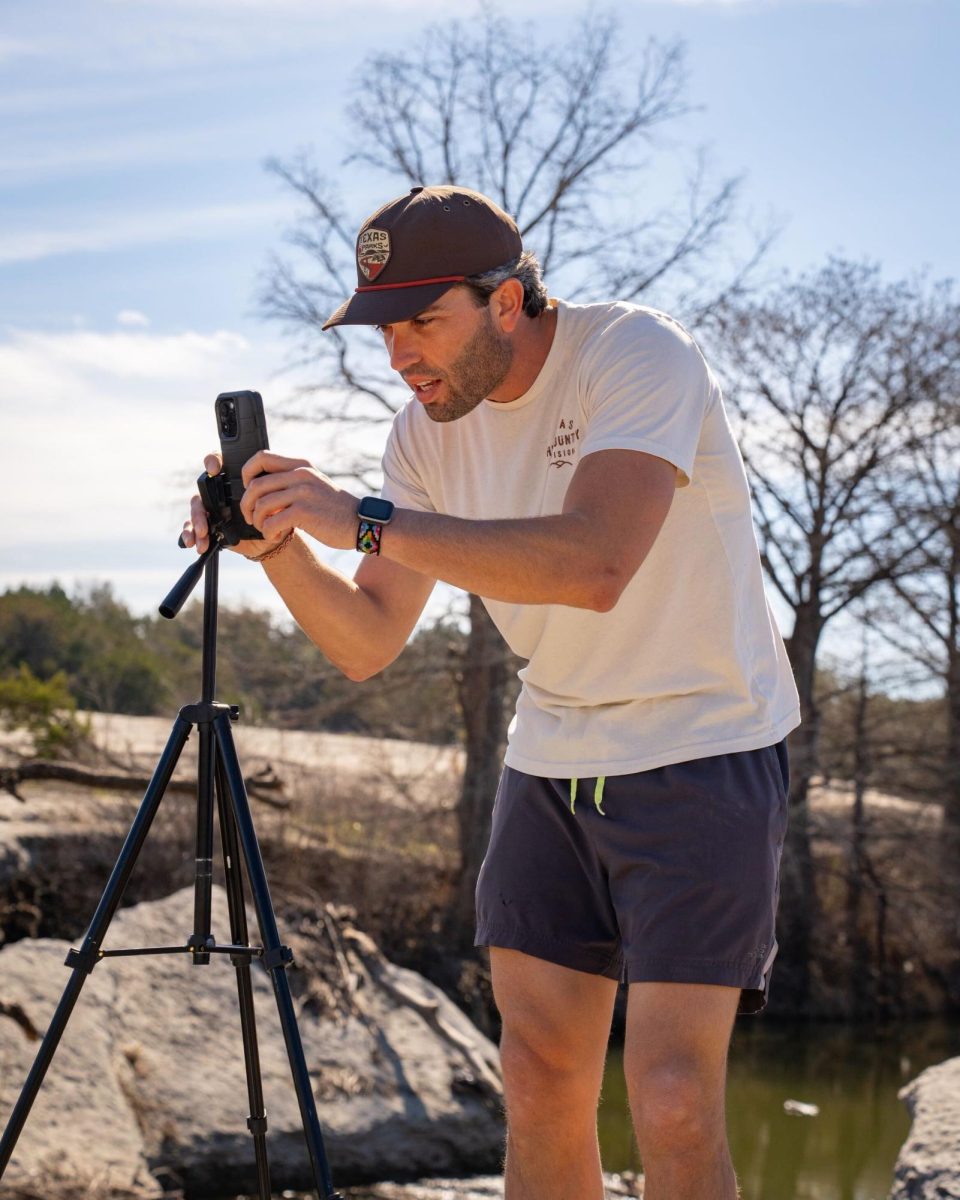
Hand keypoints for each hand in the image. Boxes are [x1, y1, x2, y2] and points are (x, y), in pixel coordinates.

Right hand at [180, 453, 271, 558]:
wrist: (270, 539)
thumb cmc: (272, 515)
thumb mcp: (274, 501)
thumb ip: (270, 494)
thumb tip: (265, 493)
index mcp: (233, 481)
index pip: (217, 463)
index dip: (212, 461)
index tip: (215, 469)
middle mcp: (218, 492)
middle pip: (201, 491)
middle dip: (201, 504)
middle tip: (206, 514)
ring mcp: (211, 509)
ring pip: (196, 510)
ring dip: (196, 522)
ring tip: (203, 533)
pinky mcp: (207, 526)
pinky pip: (192, 527)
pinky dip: (190, 534)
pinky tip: (195, 543)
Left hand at [239, 451, 357, 550]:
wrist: (361, 523)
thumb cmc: (335, 509)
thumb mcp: (314, 485)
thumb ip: (292, 481)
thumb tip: (263, 488)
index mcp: (301, 466)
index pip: (261, 457)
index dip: (247, 473)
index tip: (249, 490)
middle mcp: (301, 475)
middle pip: (256, 484)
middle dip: (246, 505)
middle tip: (251, 517)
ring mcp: (303, 493)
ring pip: (261, 504)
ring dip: (257, 521)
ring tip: (265, 529)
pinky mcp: (304, 512)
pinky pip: (272, 522)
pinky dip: (268, 532)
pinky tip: (275, 536)